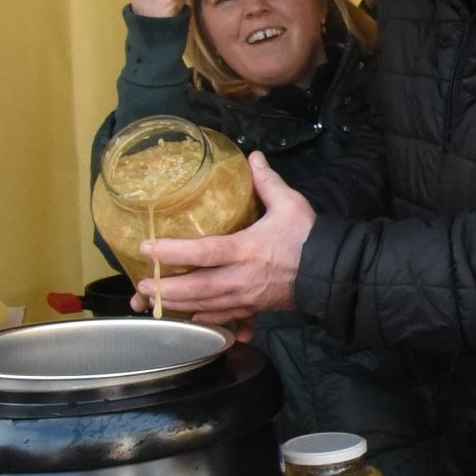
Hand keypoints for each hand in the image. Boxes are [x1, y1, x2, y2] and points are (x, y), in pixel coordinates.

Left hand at [133, 153, 312, 325]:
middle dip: (166, 288)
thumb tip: (253, 157)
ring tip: (153, 300)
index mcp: (247, 249)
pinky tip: (189, 315)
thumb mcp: (290, 204)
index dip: (172, 251)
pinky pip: (223, 317)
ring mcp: (247, 297)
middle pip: (196, 287)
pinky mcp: (254, 307)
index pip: (203, 252)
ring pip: (205, 305)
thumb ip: (266, 182)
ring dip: (177, 304)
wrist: (333, 271)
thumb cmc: (309, 236)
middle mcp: (242, 277)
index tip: (147, 247)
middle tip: (142, 284)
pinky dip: (203, 318)